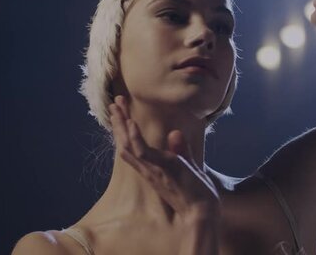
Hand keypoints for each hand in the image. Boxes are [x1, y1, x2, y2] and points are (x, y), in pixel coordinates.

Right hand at [109, 95, 220, 219]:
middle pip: (124, 143)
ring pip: (128, 145)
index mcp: (151, 168)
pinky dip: (136, 137)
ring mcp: (152, 169)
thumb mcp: (188, 168)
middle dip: (118, 122)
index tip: (120, 111)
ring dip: (122, 124)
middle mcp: (147, 169)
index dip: (124, 129)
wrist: (202, 213)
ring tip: (117, 105)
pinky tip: (131, 123)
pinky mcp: (161, 169)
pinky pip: (143, 152)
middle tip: (113, 102)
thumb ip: (181, 151)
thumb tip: (175, 134)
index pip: (132, 146)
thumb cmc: (197, 194)